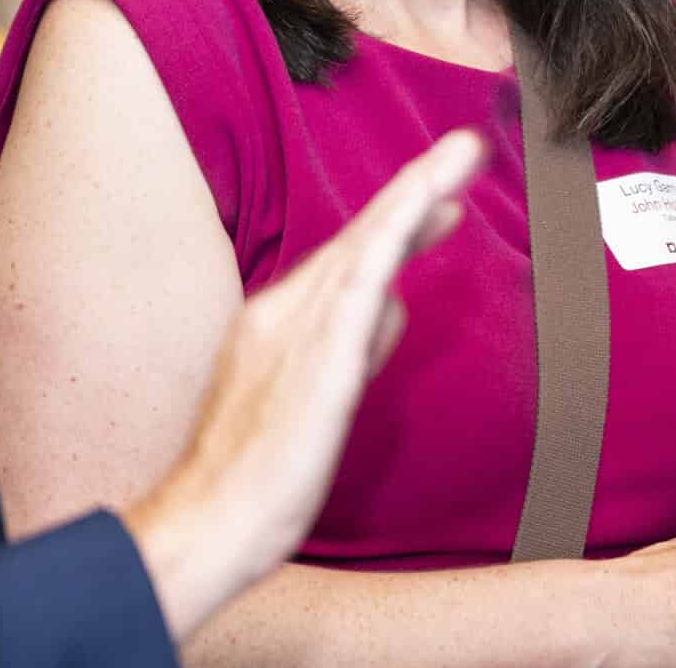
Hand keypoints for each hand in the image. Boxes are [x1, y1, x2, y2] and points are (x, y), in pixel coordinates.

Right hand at [122, 129, 486, 640]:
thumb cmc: (254, 481)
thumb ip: (352, 349)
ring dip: (416, 192)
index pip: (346, 262)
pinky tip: (426, 201)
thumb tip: (393, 307)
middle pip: (361, 239)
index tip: (435, 199)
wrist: (211, 522)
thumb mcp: (312, 403)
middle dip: (414, 193)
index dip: (395, 224)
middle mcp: (283, 310)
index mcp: (274, 322)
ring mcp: (300, 325)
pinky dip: (397, 230)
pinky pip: (365, 273)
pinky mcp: (322, 349)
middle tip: (464, 153)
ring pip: (367, 242)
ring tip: (460, 157)